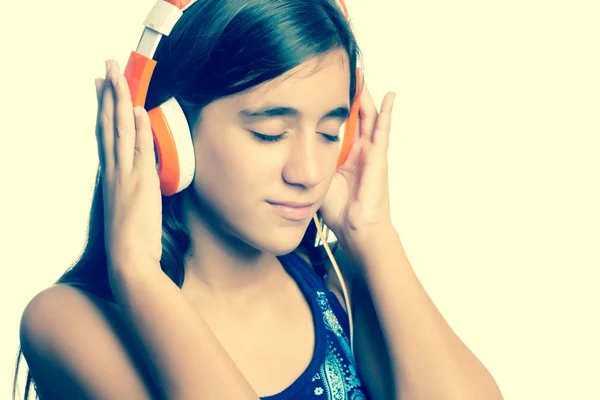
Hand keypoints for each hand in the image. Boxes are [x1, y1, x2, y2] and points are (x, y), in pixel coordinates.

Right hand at [95, 60, 161, 269]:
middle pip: (110, 124)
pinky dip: (137, 129)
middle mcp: (115, 171)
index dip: (105, 108)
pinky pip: (138, 150)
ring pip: (120, 131)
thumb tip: (147, 166)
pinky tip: (137, 109)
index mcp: (113, 175)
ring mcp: (125, 176)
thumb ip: (138, 183)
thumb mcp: (133, 205)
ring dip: (121, 102)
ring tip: (119, 75)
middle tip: (108, 66)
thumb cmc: (132, 238)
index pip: (107, 134)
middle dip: (110, 94)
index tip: (103, 85)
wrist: (129, 261)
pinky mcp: (139, 184)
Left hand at [320, 86, 396, 246]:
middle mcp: (359, 150)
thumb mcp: (317, 179)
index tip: (321, 89)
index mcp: (344, 155)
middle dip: (349, 95)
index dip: (332, 106)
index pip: (338, 124)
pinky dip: (387, 112)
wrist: (355, 228)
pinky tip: (389, 96)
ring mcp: (370, 151)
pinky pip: (383, 130)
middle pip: (355, 115)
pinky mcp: (379, 156)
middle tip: (342, 73)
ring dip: (365, 96)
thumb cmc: (339, 210)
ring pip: (369, 116)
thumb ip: (310, 164)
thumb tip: (287, 154)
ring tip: (361, 75)